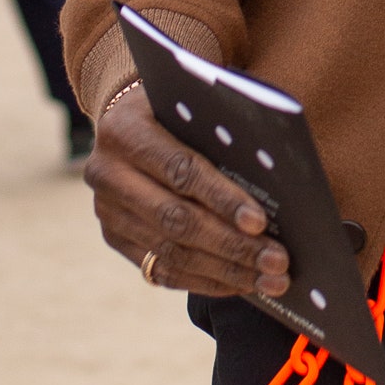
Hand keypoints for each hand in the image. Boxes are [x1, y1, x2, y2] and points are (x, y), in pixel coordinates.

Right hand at [85, 86, 291, 297]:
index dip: (222, 198)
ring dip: (226, 271)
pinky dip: (206, 280)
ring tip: (270, 281)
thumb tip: (273, 164)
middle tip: (277, 262)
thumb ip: (223, 125)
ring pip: (171, 252)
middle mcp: (107, 172)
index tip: (260, 222)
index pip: (181, 170)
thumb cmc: (181, 108)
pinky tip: (241, 283)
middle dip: (232, 245)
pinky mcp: (115, 238)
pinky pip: (162, 270)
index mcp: (125, 128)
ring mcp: (106, 211)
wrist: (130, 120)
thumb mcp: (195, 101)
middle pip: (176, 219)